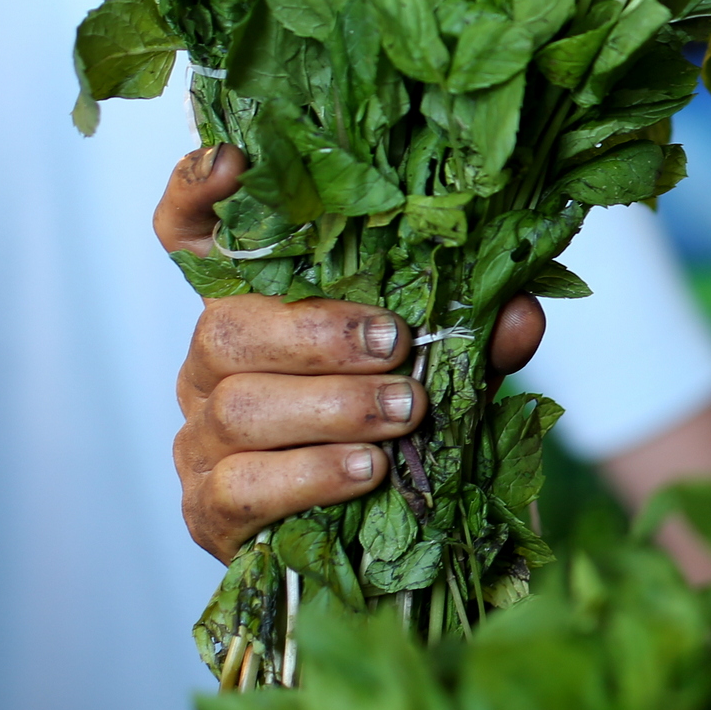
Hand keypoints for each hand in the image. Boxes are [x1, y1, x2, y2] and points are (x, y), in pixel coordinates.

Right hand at [160, 147, 544, 561]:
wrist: (385, 546)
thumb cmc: (400, 433)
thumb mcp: (449, 372)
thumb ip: (476, 339)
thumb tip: (518, 313)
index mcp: (258, 311)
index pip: (192, 239)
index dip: (196, 195)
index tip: (236, 163)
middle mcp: (212, 365)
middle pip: (226, 327)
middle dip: (318, 334)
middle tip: (395, 347)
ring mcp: (201, 438)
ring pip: (238, 407)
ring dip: (332, 407)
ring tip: (404, 415)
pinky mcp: (208, 511)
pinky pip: (241, 487)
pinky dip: (309, 476)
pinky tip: (363, 472)